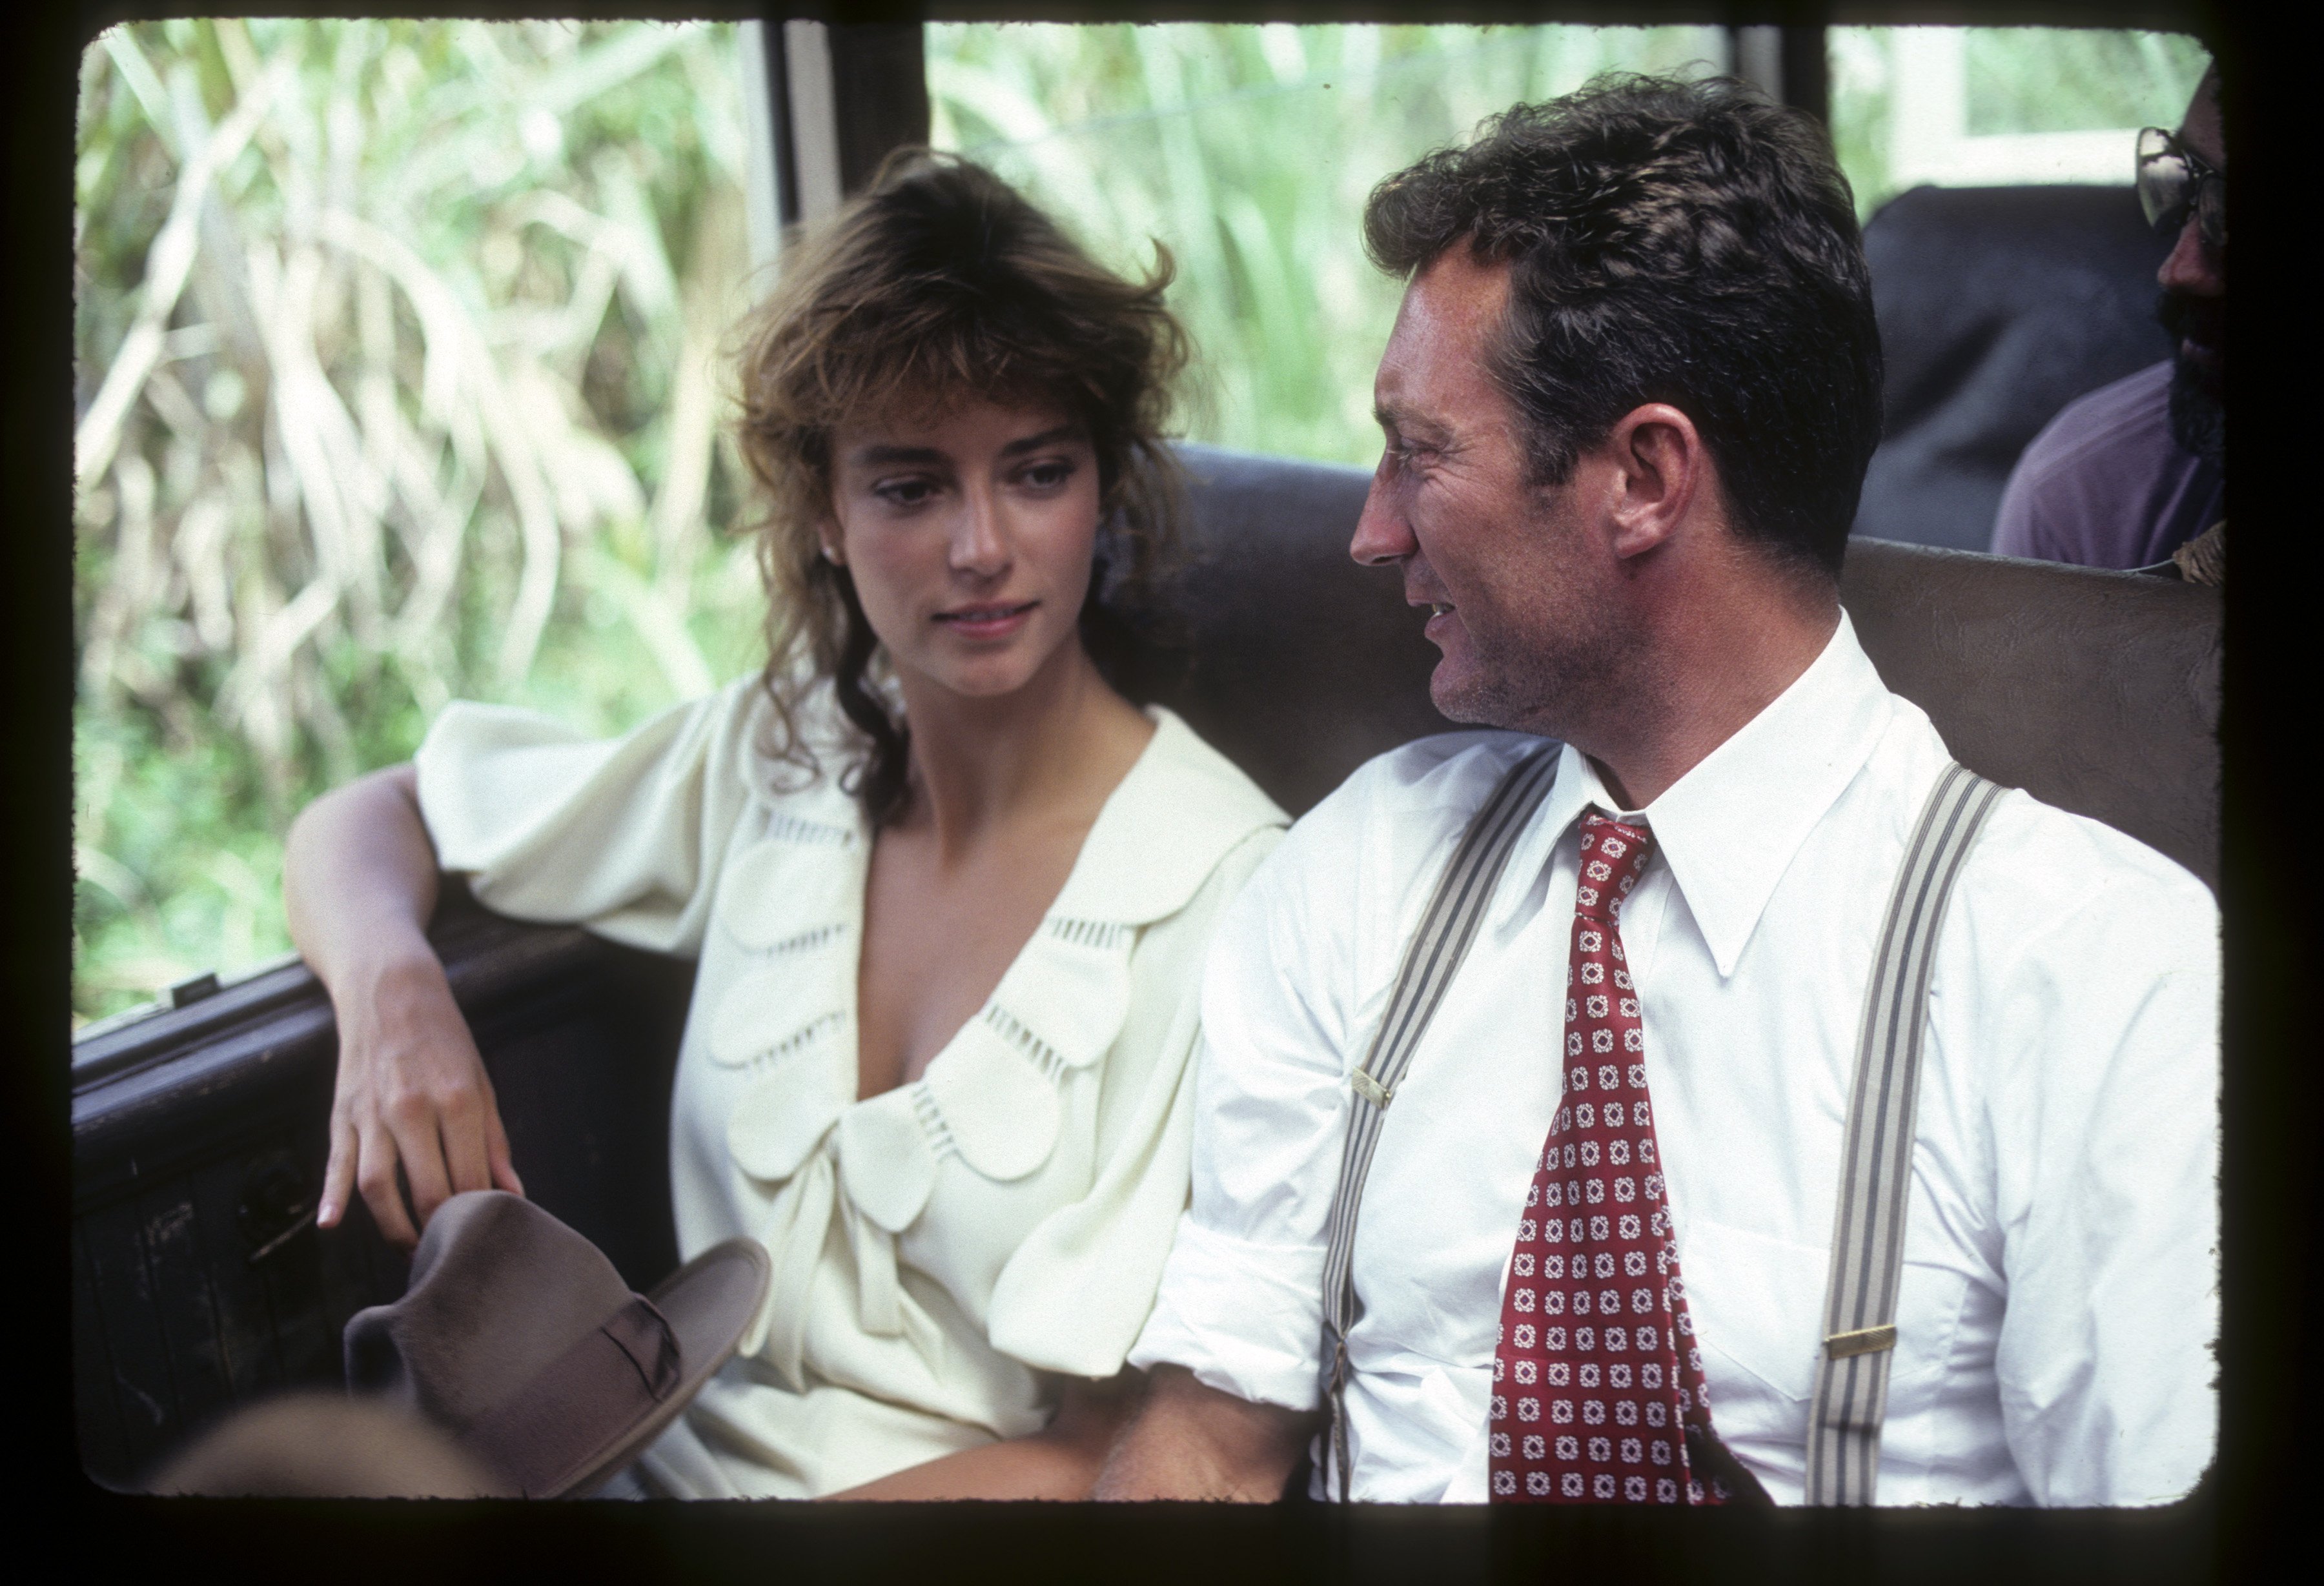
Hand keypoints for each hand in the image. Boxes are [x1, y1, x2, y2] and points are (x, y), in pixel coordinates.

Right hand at [317, 948, 522, 1247]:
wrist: (391, 991)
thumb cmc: (445, 1040)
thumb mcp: (482, 1083)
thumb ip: (494, 1142)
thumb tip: (512, 1193)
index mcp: (457, 1101)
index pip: (470, 1178)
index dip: (478, 1213)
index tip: (485, 1231)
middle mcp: (412, 1109)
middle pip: (427, 1191)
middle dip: (439, 1230)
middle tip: (448, 1251)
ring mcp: (372, 1114)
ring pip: (379, 1187)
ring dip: (394, 1227)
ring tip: (410, 1249)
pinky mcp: (343, 1115)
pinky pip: (337, 1163)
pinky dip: (332, 1196)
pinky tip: (331, 1225)